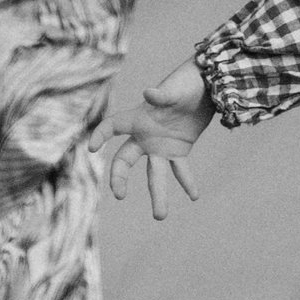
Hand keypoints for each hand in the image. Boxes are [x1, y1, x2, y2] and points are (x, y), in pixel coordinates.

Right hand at [104, 64, 214, 217]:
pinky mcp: (178, 149)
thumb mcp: (174, 89)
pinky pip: (180, 170)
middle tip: (120, 195)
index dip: (100, 135)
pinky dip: (187, 183)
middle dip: (120, 178)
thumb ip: (162, 95)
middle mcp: (145, 135)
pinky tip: (194, 196)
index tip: (93, 148)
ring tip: (160, 216)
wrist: (206, 86)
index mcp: (138, 118)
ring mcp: (161, 145)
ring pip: (155, 174)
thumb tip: (148, 92)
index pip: (113, 127)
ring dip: (158, 194)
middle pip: (125, 160)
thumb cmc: (186, 83)